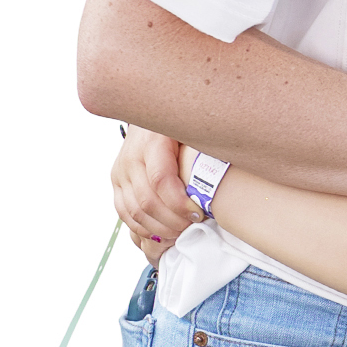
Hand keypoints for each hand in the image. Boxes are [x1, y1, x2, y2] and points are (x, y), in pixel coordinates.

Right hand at [111, 125, 202, 255]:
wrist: (151, 113)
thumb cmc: (179, 123)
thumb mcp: (193, 127)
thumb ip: (204, 145)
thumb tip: (229, 164)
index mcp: (151, 142)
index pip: (161, 180)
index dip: (180, 204)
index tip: (200, 213)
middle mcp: (131, 158)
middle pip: (147, 201)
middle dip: (173, 221)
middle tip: (193, 227)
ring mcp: (120, 171)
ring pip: (135, 211)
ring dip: (159, 228)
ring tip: (180, 233)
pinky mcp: (117, 182)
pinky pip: (125, 212)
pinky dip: (143, 228)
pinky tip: (162, 232)